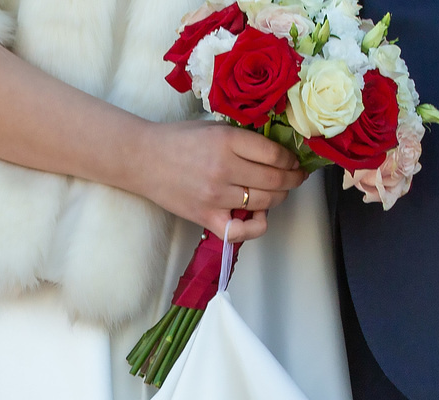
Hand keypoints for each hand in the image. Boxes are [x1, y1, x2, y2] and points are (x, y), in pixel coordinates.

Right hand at [134, 121, 307, 241]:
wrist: (142, 159)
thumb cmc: (177, 140)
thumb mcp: (214, 127)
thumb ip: (242, 139)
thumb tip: (275, 151)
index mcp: (228, 140)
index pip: (275, 154)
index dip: (291, 160)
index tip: (293, 161)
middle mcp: (225, 168)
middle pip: (276, 180)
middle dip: (292, 180)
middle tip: (295, 178)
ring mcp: (216, 196)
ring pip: (265, 202)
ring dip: (279, 198)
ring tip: (279, 193)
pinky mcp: (206, 217)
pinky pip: (241, 232)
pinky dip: (256, 227)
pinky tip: (257, 218)